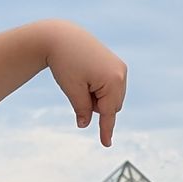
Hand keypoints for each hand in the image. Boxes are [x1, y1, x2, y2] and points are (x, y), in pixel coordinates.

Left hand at [46, 22, 126, 147]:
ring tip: (81, 80)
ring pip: (111, 97)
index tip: (106, 145)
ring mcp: (120, 67)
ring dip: (97, 97)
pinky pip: (110, 87)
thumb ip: (82, 109)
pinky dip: (99, 89)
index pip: (108, 113)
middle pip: (111, 106)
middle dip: (96, 105)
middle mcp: (121, 73)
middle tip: (78, 89)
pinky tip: (86, 76)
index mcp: (113, 81)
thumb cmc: (65, 62)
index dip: (105, 130)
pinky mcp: (115, 64)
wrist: (61, 36)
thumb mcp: (72, 90)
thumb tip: (85, 124)